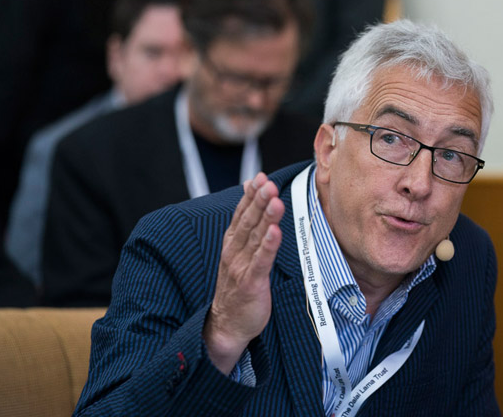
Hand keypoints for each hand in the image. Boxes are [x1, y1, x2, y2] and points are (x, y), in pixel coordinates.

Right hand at [204, 172, 284, 374]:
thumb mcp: (240, 255)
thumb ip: (248, 230)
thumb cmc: (238, 288)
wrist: (228, 325)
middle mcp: (234, 252)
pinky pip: (261, 261)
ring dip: (265, 217)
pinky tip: (275, 231)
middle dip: (259, 200)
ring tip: (274, 199)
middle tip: (268, 183)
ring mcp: (241, 267)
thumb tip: (253, 203)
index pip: (241, 214)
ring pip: (255, 237)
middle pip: (248, 221)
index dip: (251, 196)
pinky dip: (268, 245)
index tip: (260, 178)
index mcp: (232, 244)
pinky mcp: (251, 283)